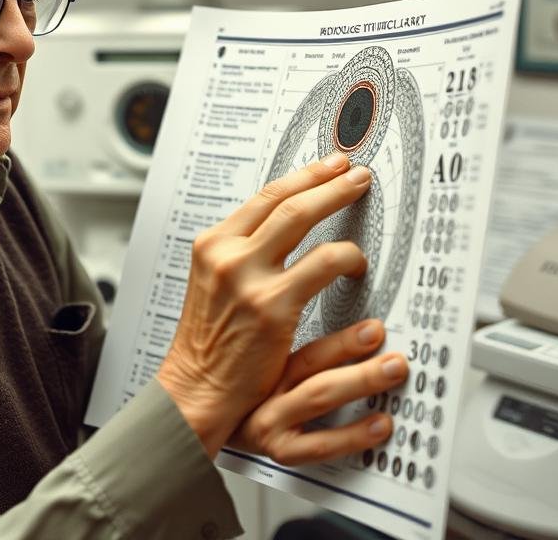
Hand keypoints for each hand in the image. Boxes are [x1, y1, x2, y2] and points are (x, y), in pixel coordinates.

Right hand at [157, 153, 391, 455]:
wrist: (196, 390)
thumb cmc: (208, 344)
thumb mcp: (213, 285)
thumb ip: (241, 256)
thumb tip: (280, 230)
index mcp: (211, 246)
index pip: (263, 197)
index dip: (301, 177)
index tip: (328, 167)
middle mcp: (226, 256)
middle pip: (285, 201)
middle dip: (326, 181)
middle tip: (354, 173)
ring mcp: (248, 279)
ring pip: (303, 221)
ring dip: (339, 202)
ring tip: (361, 200)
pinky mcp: (272, 306)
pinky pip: (323, 264)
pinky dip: (347, 256)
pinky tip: (356, 263)